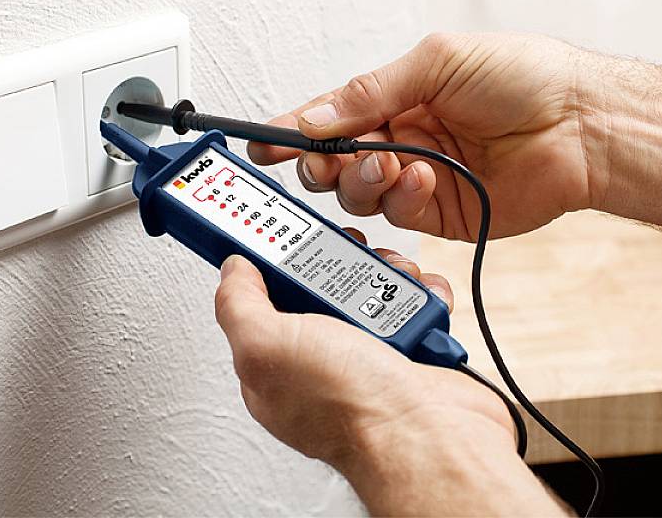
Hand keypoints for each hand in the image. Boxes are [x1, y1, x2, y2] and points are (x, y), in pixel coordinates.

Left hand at [214, 233, 561, 515]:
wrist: (430, 434)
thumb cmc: (351, 407)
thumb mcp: (265, 345)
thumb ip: (238, 304)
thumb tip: (231, 269)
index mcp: (276, 363)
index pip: (261, 296)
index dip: (271, 260)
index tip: (284, 229)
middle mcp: (321, 359)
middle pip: (322, 280)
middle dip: (338, 260)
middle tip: (348, 257)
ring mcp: (369, 355)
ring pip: (373, 284)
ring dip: (388, 274)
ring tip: (391, 286)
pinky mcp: (411, 349)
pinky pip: (416, 301)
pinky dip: (424, 295)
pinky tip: (419, 303)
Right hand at [248, 33, 593, 239]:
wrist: (584, 123)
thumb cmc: (527, 76)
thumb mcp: (437, 62)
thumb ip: (370, 93)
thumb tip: (316, 117)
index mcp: (397, 96)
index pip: (330, 117)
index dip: (293, 130)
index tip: (262, 142)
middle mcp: (403, 138)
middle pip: (334, 163)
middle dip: (323, 163)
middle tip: (330, 158)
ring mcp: (421, 179)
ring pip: (359, 195)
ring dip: (364, 179)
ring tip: (393, 161)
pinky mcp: (442, 214)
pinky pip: (398, 217)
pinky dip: (401, 198)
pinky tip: (424, 176)